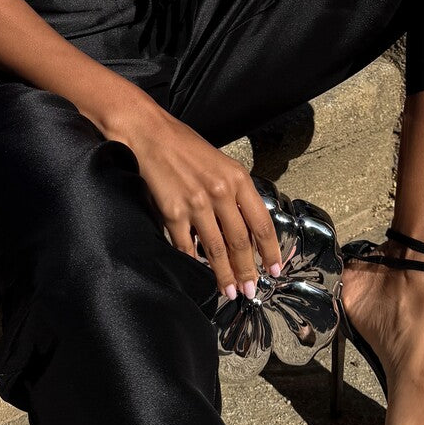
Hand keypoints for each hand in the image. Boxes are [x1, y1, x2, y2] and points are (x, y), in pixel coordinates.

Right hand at [115, 105, 284, 300]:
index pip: (261, 222)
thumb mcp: (220, 163)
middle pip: (241, 242)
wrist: (148, 133)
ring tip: (229, 291)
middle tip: (251, 290)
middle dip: (248, 271)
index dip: (271, 250)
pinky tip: (198, 275)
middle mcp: (220, 191)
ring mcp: (196, 203)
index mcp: (237, 178)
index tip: (275, 269)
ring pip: (216, 249)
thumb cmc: (183, 146)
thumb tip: (247, 228)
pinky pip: (187, 246)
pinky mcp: (172, 212)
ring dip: (224, 275)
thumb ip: (235, 193)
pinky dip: (194, 264)